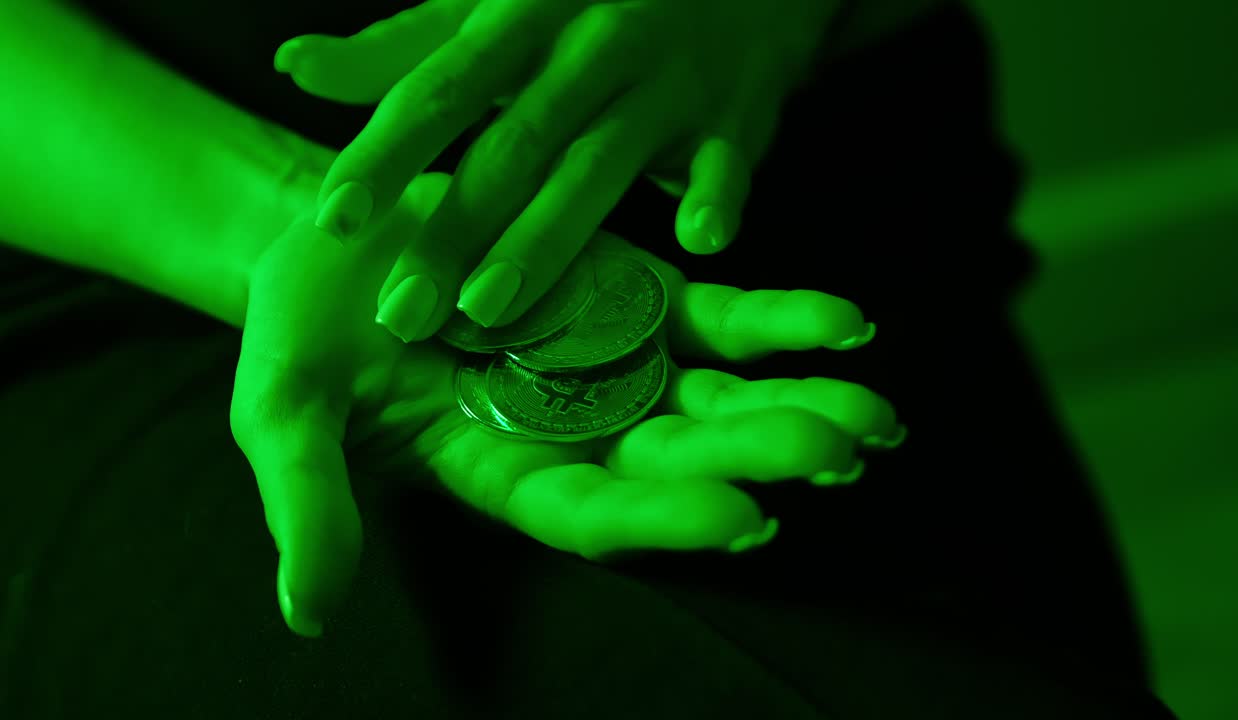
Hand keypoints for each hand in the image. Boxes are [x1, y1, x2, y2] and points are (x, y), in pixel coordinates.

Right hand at [230, 172, 895, 637]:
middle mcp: (580, 429)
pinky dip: (786, 320)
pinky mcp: (647, 297)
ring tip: (873, 417)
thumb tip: (303, 616)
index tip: (742, 520)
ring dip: (798, 406)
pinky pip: (728, 319)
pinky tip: (848, 325)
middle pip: (683, 459)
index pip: (596, 511)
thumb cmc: (302, 327)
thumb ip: (307, 499)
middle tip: (837, 451)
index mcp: (505, 469)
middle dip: (760, 457)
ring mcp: (623, 364)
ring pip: (724, 399)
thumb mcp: (284, 410)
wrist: (343, 231)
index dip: (666, 519)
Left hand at [273, 0, 840, 341]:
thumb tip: (296, 69)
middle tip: (401, 314)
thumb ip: (399, 48)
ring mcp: (666, 80)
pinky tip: (697, 242)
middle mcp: (590, 44)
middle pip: (511, 146)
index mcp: (521, 14)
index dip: (386, 154)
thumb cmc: (587, 0)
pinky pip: (726, 161)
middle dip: (453, 231)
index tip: (334, 220)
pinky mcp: (733, 117)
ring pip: (597, 167)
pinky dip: (715, 197)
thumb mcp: (492, 8)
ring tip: (488, 312)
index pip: (439, 87)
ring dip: (545, 239)